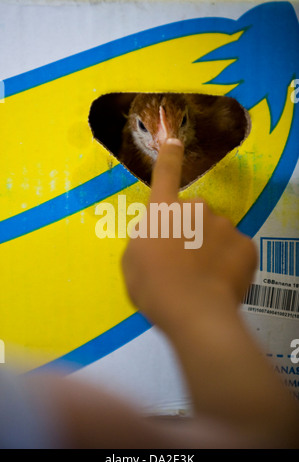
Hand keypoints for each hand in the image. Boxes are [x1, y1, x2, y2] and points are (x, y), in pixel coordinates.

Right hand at [122, 138, 257, 333]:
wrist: (193, 311)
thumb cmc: (152, 287)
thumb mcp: (132, 262)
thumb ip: (145, 240)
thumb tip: (157, 236)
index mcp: (164, 212)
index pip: (165, 176)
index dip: (169, 157)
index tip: (175, 140)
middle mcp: (195, 210)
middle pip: (194, 215)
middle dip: (190, 231)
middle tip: (183, 263)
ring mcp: (224, 226)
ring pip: (216, 232)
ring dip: (210, 247)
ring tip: (203, 278)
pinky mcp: (246, 245)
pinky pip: (235, 250)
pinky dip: (229, 263)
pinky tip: (220, 282)